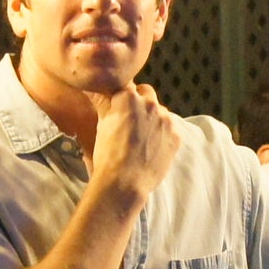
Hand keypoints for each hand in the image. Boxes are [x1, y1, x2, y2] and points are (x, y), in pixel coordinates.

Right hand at [90, 85, 182, 203]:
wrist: (125, 183)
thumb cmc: (108, 154)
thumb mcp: (102, 124)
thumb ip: (102, 102)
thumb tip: (92, 87)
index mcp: (129, 97)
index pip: (126, 85)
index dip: (120, 95)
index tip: (117, 105)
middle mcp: (151, 104)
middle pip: (146, 93)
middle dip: (138, 102)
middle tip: (128, 120)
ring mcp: (166, 120)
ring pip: (159, 110)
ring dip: (152, 117)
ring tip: (139, 136)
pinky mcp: (176, 136)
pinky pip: (169, 128)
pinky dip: (162, 133)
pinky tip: (150, 146)